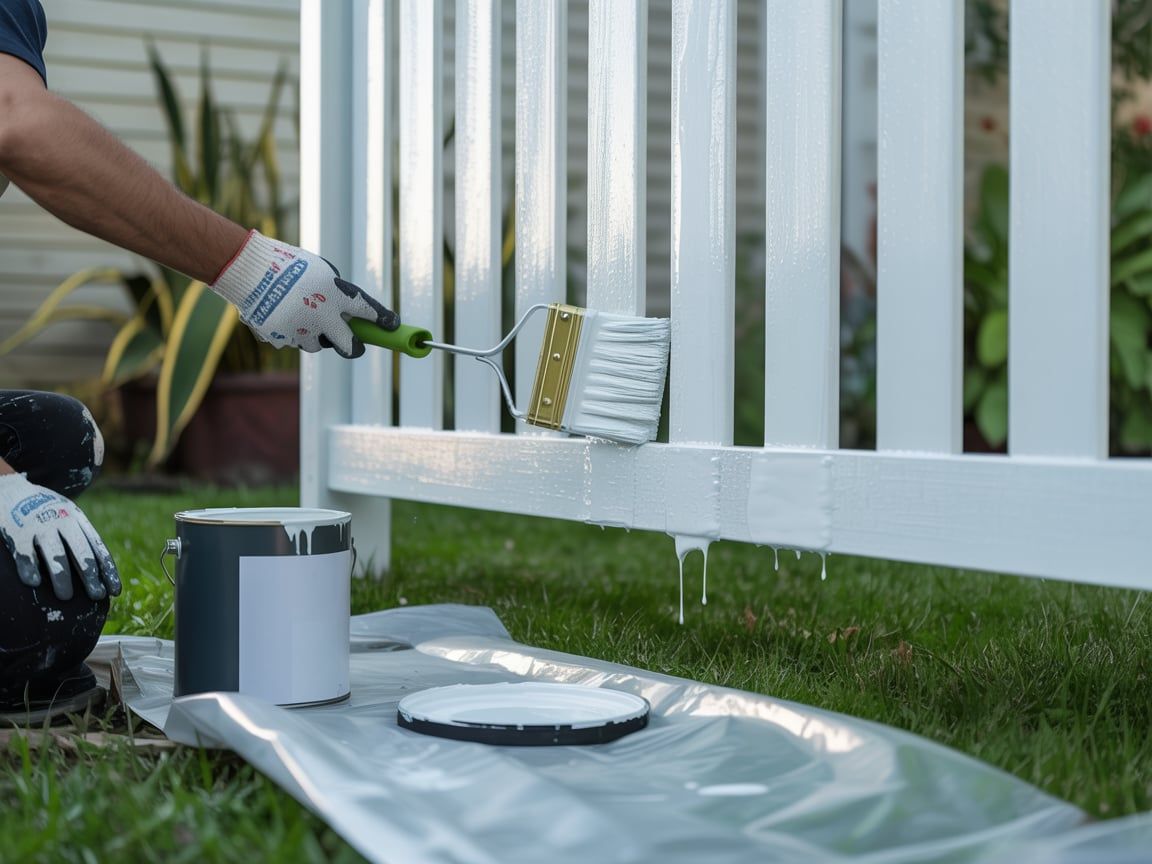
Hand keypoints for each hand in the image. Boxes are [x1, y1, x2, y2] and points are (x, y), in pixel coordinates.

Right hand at [0, 474, 120, 601]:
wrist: (12, 489)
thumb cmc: (46, 510)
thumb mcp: (68, 516)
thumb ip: (80, 537)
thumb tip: (98, 574)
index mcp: (78, 519)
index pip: (97, 547)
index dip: (107, 570)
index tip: (115, 591)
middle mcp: (62, 521)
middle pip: (80, 551)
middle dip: (90, 575)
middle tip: (97, 596)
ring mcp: (39, 525)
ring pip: (55, 553)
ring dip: (62, 576)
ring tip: (67, 596)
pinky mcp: (17, 531)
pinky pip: (25, 552)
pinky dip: (30, 567)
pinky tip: (34, 583)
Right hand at [210, 231, 399, 357]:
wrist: (247, 268)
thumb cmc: (287, 264)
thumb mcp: (320, 271)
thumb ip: (336, 292)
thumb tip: (346, 314)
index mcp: (335, 294)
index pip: (368, 311)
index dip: (383, 319)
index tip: (392, 325)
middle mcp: (322, 317)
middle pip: (349, 346)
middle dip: (354, 347)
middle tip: (356, 344)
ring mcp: (300, 331)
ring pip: (317, 345)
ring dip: (318, 335)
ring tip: (306, 316)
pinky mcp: (280, 338)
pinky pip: (292, 341)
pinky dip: (291, 331)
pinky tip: (283, 314)